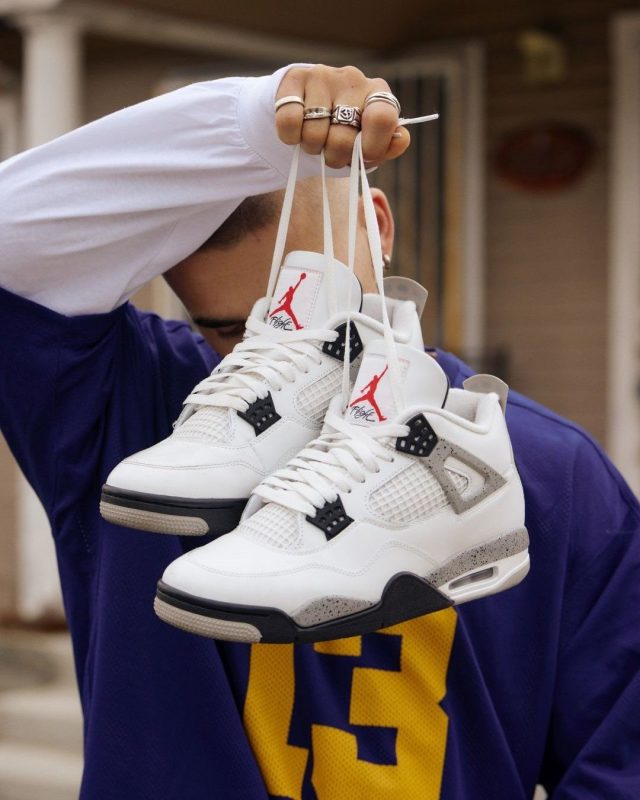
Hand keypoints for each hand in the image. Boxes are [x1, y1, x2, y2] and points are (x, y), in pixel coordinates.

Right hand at [275, 65, 409, 168]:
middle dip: (335, 157)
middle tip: (332, 154)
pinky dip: (290, 137)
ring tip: (315, 140)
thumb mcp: (368, 143)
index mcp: (378, 93)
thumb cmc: (344, 131)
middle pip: (343, 138)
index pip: (383, 118)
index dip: (372, 147)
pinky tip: (296, 132)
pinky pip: (289, 122)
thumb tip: (401, 139)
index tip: (362, 156)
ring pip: (314, 133)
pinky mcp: (295, 78)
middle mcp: (353, 79)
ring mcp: (323, 75)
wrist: (309, 110)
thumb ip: (387, 146)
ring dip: (311, 148)